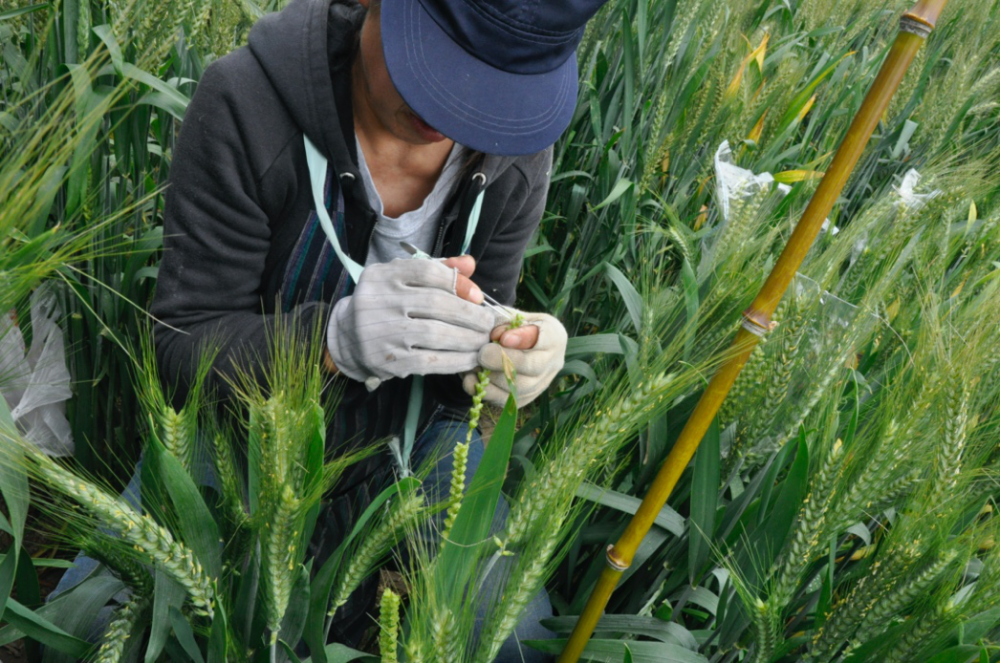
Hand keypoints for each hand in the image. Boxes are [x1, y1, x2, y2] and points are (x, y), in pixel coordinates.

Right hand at [326, 257, 492, 385]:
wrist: (348, 338)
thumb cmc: (386, 304)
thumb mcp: (404, 279)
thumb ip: (438, 268)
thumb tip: (470, 264)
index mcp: (383, 275)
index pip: (427, 271)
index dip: (458, 283)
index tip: (478, 296)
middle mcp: (378, 300)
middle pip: (435, 304)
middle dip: (470, 314)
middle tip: (488, 323)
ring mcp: (381, 332)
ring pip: (435, 333)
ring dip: (467, 338)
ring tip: (482, 340)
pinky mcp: (387, 360)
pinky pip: (429, 360)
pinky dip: (454, 360)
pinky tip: (469, 359)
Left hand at [462, 311, 566, 406]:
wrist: (521, 347)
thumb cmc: (516, 326)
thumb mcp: (514, 316)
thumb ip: (505, 322)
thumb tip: (495, 337)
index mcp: (554, 337)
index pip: (544, 339)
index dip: (522, 339)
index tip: (503, 337)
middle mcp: (553, 364)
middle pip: (532, 367)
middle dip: (502, 360)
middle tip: (482, 353)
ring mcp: (540, 385)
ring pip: (517, 388)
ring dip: (491, 377)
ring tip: (474, 365)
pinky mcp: (524, 400)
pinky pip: (505, 400)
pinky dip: (485, 390)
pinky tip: (472, 378)